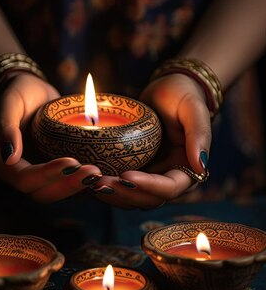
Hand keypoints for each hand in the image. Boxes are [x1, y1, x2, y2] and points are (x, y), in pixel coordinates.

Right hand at [0, 73, 101, 202]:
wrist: (27, 88)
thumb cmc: (14, 91)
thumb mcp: (8, 102)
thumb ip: (5, 128)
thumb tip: (9, 157)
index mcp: (0, 163)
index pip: (24, 179)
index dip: (48, 174)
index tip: (72, 161)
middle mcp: (18, 174)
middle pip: (43, 193)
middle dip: (68, 185)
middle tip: (93, 171)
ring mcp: (37, 174)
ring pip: (58, 192)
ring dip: (79, 188)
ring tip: (100, 174)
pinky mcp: (53, 170)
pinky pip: (67, 183)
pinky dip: (83, 183)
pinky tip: (104, 175)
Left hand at [88, 74, 210, 208]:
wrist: (168, 90)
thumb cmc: (183, 96)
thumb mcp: (194, 110)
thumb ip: (200, 136)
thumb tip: (201, 166)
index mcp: (188, 170)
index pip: (169, 188)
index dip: (148, 186)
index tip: (126, 175)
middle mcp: (169, 179)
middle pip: (147, 199)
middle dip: (124, 194)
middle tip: (100, 183)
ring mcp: (150, 177)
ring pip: (132, 197)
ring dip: (112, 195)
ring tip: (91, 183)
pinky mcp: (135, 170)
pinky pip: (120, 186)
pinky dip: (106, 186)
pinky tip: (88, 178)